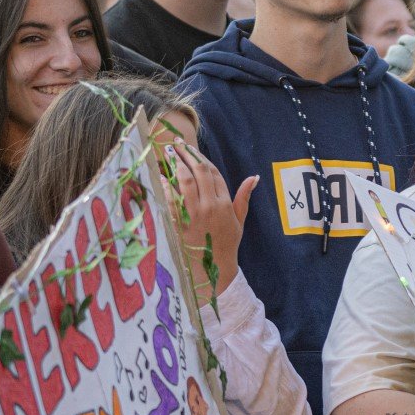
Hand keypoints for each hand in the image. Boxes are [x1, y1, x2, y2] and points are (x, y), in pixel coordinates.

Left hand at [164, 139, 255, 296]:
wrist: (213, 270)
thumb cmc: (226, 245)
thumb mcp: (239, 221)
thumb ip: (244, 197)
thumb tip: (254, 177)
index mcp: (225, 204)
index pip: (213, 173)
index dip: (201, 157)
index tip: (190, 148)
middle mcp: (211, 206)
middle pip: (199, 172)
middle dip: (186, 155)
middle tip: (176, 144)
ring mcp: (195, 215)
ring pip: (185, 182)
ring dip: (176, 165)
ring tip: (168, 154)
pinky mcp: (181, 224)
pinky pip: (172, 200)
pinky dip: (166, 187)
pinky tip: (160, 177)